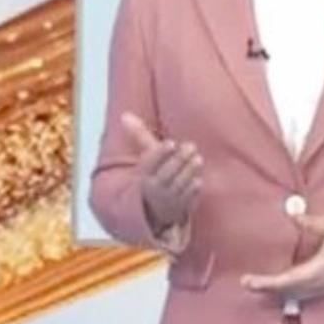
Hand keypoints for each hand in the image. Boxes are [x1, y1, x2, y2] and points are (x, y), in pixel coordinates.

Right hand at [121, 111, 202, 234]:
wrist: (156, 208)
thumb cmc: (154, 175)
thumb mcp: (146, 158)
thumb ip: (139, 136)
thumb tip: (125, 115)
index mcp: (143, 176)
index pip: (149, 164)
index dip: (160, 154)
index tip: (172, 143)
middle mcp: (154, 189)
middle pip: (166, 174)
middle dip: (179, 160)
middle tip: (191, 146)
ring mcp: (168, 200)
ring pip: (178, 185)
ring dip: (189, 172)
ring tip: (197, 159)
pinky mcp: (182, 208)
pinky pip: (188, 198)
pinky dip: (193, 188)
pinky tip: (198, 178)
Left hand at [241, 215, 323, 299]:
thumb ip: (310, 223)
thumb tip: (292, 215)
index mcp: (320, 268)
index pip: (287, 280)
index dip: (266, 283)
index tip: (249, 281)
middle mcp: (321, 283)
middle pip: (287, 292)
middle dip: (266, 289)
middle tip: (246, 283)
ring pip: (295, 295)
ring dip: (277, 292)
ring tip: (258, 286)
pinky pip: (304, 294)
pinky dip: (289, 292)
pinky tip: (279, 288)